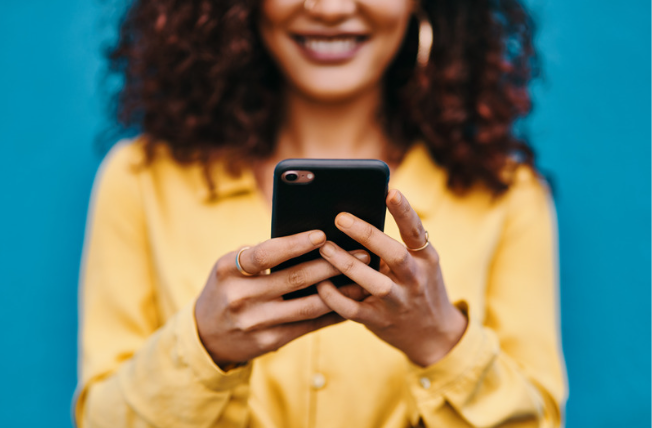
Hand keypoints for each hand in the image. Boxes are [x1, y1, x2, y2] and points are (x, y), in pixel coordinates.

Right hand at [195, 230, 368, 368]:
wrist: (206, 335)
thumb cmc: (226, 288)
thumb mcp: (230, 268)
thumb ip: (259, 255)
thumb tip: (310, 240)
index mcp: (228, 270)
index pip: (265, 253)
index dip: (295, 244)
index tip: (322, 234)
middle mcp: (240, 297)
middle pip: (294, 278)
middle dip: (332, 264)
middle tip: (361, 252)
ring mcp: (255, 322)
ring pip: (307, 305)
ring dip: (340, 291)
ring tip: (363, 277)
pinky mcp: (269, 341)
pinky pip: (308, 325)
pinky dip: (331, 313)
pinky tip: (350, 302)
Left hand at [316, 189, 467, 366]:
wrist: (433, 334)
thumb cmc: (418, 287)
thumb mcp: (419, 264)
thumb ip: (395, 245)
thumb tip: (357, 217)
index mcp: (425, 259)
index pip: (416, 231)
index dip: (404, 211)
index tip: (390, 191)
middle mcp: (415, 279)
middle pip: (393, 254)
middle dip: (366, 234)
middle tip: (340, 217)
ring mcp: (398, 302)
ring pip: (372, 282)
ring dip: (346, 264)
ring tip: (324, 247)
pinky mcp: (379, 321)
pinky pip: (353, 309)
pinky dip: (334, 297)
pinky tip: (319, 283)